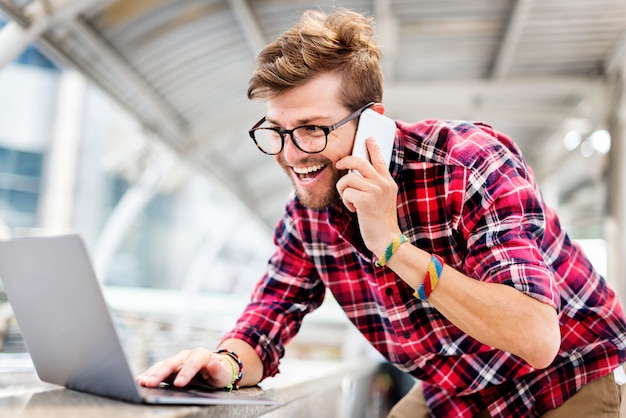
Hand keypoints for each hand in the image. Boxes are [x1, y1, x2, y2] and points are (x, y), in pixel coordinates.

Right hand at [136, 348, 234, 388]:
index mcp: (200, 355)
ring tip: (142, 382)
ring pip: (162, 366)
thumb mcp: (224, 373)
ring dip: (152, 374)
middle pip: (172, 363)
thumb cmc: (220, 373)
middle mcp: (186, 356)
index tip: (179, 384)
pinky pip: (157, 370)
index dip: (185, 373)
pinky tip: (140, 381)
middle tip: (151, 383)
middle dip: (161, 373)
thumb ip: (219, 369)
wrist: (215, 369)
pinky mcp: (169, 368)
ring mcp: (176, 361)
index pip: (192, 363)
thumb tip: (214, 363)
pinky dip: (149, 375)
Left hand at [336, 137, 401, 254]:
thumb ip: (375, 184)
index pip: (379, 158)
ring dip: (343, 189)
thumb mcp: (383, 197)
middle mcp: (383, 183)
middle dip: (345, 162)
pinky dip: (346, 201)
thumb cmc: (380, 219)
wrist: (387, 238)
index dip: (373, 147)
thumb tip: (355, 173)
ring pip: (348, 179)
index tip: (368, 138)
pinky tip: (354, 210)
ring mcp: (375, 191)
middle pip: (358, 162)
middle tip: (339, 165)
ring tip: (349, 200)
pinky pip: (346, 192)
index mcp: (388, 181)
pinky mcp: (365, 200)